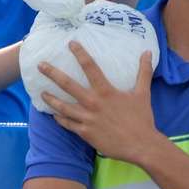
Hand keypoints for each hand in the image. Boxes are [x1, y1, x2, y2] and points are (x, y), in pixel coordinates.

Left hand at [39, 42, 158, 165]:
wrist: (141, 145)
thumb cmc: (141, 118)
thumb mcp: (143, 93)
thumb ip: (143, 72)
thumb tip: (148, 52)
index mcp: (106, 91)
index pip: (90, 67)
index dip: (80, 54)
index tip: (70, 44)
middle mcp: (93, 103)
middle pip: (68, 85)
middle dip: (53, 74)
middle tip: (40, 65)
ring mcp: (87, 119)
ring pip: (63, 107)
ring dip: (51, 99)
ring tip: (41, 93)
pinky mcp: (85, 133)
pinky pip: (68, 124)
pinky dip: (60, 119)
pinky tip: (54, 115)